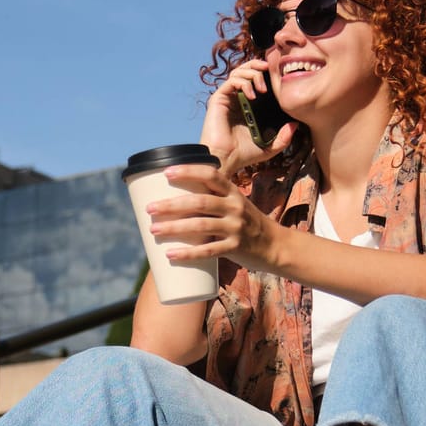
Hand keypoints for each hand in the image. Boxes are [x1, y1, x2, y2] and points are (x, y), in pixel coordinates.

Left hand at [145, 163, 286, 272]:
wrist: (276, 245)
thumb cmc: (247, 223)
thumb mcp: (236, 204)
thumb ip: (213, 199)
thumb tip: (176, 197)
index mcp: (233, 192)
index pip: (210, 175)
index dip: (188, 171)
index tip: (166, 173)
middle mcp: (235, 207)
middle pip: (199, 202)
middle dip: (172, 205)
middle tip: (150, 208)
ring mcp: (236, 228)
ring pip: (200, 226)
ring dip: (174, 228)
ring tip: (154, 229)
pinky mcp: (235, 248)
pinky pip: (208, 251)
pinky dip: (188, 253)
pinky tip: (170, 254)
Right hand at [200, 61, 295, 174]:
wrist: (225, 160)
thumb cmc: (243, 155)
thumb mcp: (270, 147)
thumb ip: (284, 137)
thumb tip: (295, 124)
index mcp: (247, 105)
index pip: (255, 79)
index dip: (266, 73)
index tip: (278, 75)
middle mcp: (236, 98)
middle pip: (246, 69)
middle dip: (259, 65)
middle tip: (270, 69)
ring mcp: (227, 97)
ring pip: (238, 71)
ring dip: (253, 73)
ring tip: (262, 88)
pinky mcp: (219, 98)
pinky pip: (231, 80)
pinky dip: (244, 82)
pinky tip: (252, 95)